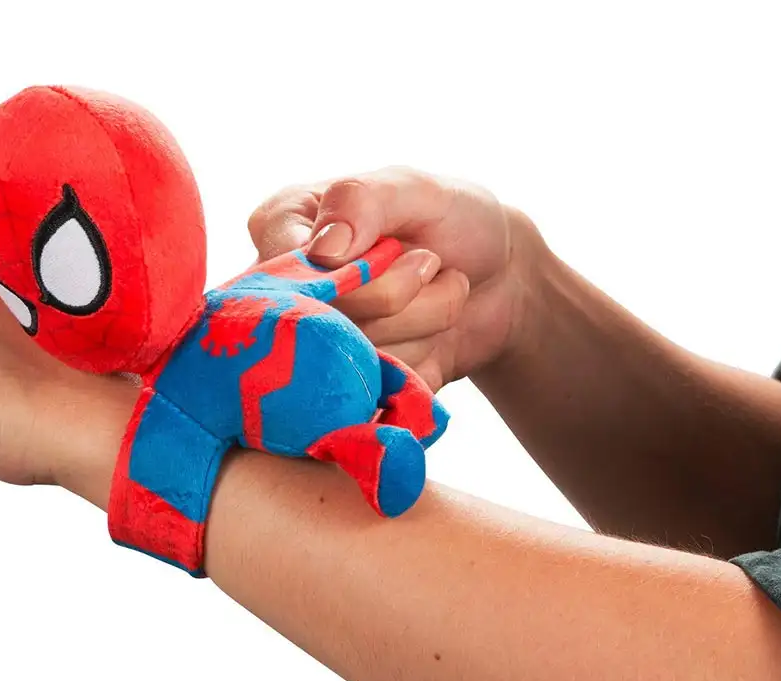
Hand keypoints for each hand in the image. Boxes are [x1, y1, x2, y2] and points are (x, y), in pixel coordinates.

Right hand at [248, 167, 539, 389]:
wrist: (500, 280)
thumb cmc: (450, 218)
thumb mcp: (412, 187)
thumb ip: (361, 200)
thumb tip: (323, 252)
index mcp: (280, 228)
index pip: (281, 270)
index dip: (346, 274)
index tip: (396, 248)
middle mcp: (285, 292)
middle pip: (324, 318)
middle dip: (397, 293)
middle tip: (430, 262)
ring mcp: (315, 346)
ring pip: (357, 357)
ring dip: (421, 323)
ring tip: (441, 290)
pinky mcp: (349, 389)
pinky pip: (377, 394)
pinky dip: (421, 365)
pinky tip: (432, 338)